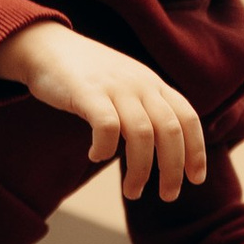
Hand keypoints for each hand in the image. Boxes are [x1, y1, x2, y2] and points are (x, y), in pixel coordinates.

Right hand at [0, 20, 207, 203]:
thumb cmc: (88, 76)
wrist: (46, 47)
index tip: (195, 179)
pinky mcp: (87, 92)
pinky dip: (105, 148)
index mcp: (153, 85)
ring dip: (141, 169)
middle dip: (172, 168)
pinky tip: (95, 156)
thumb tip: (166, 150)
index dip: (196, 150)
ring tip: (133, 191)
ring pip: (141, 134)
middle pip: (170, 130)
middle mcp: (139, 84)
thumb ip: (147, 110)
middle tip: (168, 195)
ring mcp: (114, 87)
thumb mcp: (127, 86)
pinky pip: (106, 126)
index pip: (187, 118)